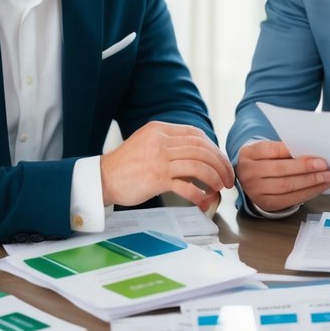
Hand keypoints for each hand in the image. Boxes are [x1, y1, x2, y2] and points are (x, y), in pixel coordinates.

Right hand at [100, 121, 234, 213]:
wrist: (101, 178)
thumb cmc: (126, 165)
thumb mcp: (147, 142)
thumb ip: (169, 142)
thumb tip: (198, 152)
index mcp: (160, 130)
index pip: (197, 135)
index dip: (214, 149)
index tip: (221, 162)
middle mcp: (161, 141)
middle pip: (202, 150)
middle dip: (220, 165)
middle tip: (228, 179)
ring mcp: (159, 160)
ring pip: (199, 166)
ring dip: (214, 178)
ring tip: (220, 188)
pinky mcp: (156, 179)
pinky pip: (187, 186)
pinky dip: (199, 194)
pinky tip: (203, 200)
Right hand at [235, 140, 329, 211]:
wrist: (250, 179)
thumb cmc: (263, 161)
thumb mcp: (267, 150)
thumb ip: (284, 150)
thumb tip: (311, 155)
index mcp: (250, 154)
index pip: (273, 151)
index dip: (295, 153)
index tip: (315, 155)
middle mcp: (249, 173)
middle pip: (281, 169)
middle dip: (305, 168)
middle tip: (324, 166)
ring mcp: (255, 190)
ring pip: (286, 186)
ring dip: (310, 182)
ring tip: (326, 177)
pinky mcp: (266, 203)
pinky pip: (289, 199)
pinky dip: (307, 193)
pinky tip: (319, 187)